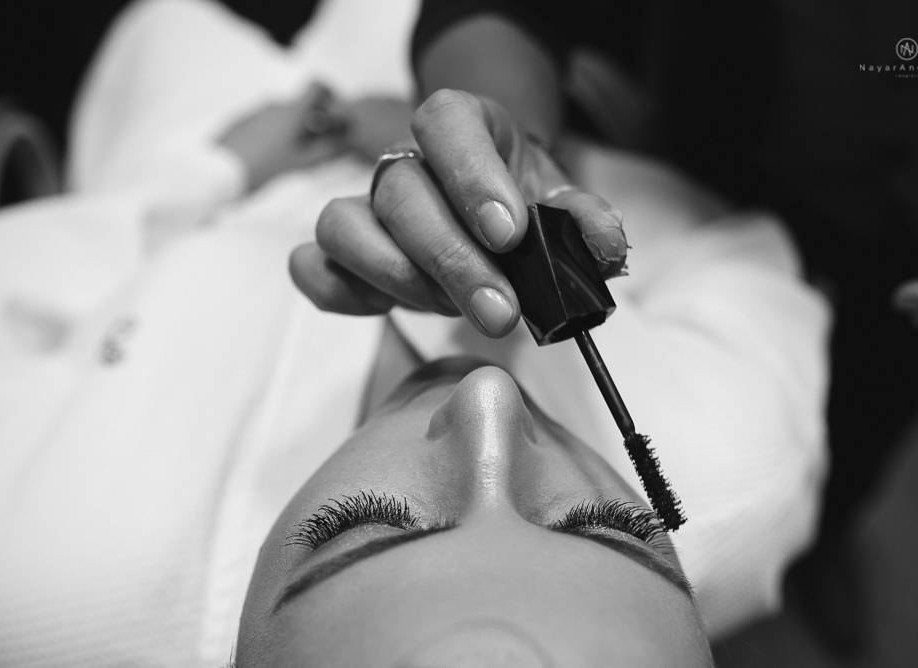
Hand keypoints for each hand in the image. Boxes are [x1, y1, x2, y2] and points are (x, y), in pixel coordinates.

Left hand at [218, 82, 348, 190]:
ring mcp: (253, 112)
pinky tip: (263, 158)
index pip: (315, 86)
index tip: (332, 112)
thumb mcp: (298, 164)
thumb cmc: (261, 168)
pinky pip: (261, 123)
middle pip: (297, 106)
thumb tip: (345, 144)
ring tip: (284, 159)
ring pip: (279, 116)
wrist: (215, 172)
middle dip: (308, 124)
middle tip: (310, 149)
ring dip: (287, 131)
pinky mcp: (237, 121)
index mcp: (290, 111)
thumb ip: (325, 152)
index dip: (328, 94)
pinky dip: (268, 135)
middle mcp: (272, 105)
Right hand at [289, 89, 626, 336]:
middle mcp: (402, 160)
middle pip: (401, 194)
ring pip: (342, 225)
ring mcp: (363, 204)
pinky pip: (311, 266)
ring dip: (397, 279)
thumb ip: (584, 220)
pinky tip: (389, 310)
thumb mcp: (560, 200)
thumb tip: (606, 247)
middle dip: (451, 262)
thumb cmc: (518, 201)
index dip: (473, 178)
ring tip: (451, 312)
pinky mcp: (340, 251)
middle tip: (500, 314)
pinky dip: (341, 293)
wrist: (486, 204)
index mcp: (458, 126)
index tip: (510, 236)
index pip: (446, 125)